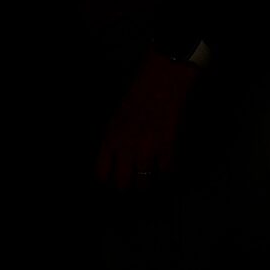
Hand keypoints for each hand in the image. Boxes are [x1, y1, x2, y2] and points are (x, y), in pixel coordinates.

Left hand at [95, 54, 199, 190]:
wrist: (162, 82)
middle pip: (122, 185)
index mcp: (110, 140)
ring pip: (144, 184)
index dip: (107, 180)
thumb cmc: (137, 98)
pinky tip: (165, 167)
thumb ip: (112, 144)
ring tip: (149, 178)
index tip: (114, 180)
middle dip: (127, 187)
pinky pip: (166, 173)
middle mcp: (126, 148)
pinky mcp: (168, 148)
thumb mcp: (115, 120)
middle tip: (132, 182)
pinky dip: (166, 173)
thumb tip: (112, 167)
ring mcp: (147, 150)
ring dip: (147, 183)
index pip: (101, 174)